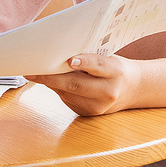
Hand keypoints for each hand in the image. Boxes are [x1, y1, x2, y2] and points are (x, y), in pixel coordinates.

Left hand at [26, 53, 141, 116]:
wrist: (131, 90)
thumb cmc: (115, 68)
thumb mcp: (109, 58)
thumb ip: (90, 57)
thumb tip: (60, 52)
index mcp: (116, 72)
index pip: (99, 66)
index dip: (84, 62)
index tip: (69, 60)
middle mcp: (108, 92)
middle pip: (76, 84)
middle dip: (52, 76)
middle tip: (34, 68)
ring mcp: (98, 107)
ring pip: (68, 94)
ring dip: (49, 84)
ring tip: (33, 73)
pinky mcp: (89, 114)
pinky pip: (68, 100)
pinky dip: (57, 90)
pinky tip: (48, 82)